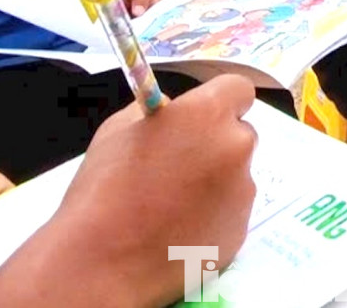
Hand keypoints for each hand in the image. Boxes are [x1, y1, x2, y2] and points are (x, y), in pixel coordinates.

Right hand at [0, 76, 257, 307]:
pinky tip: (178, 227)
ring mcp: (242, 192)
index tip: (205, 113)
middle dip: (217, 142)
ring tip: (173, 203)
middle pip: (240, 134)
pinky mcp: (241, 230)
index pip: (238, 89)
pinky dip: (213, 214)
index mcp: (206, 114)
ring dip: (215, 181)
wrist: (104, 258)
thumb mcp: (120, 129)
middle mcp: (234, 148)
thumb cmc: (105, 187)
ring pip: (237, 176)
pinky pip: (231, 211)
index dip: (221, 100)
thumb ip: (159, 111)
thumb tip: (174, 111)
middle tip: (182, 162)